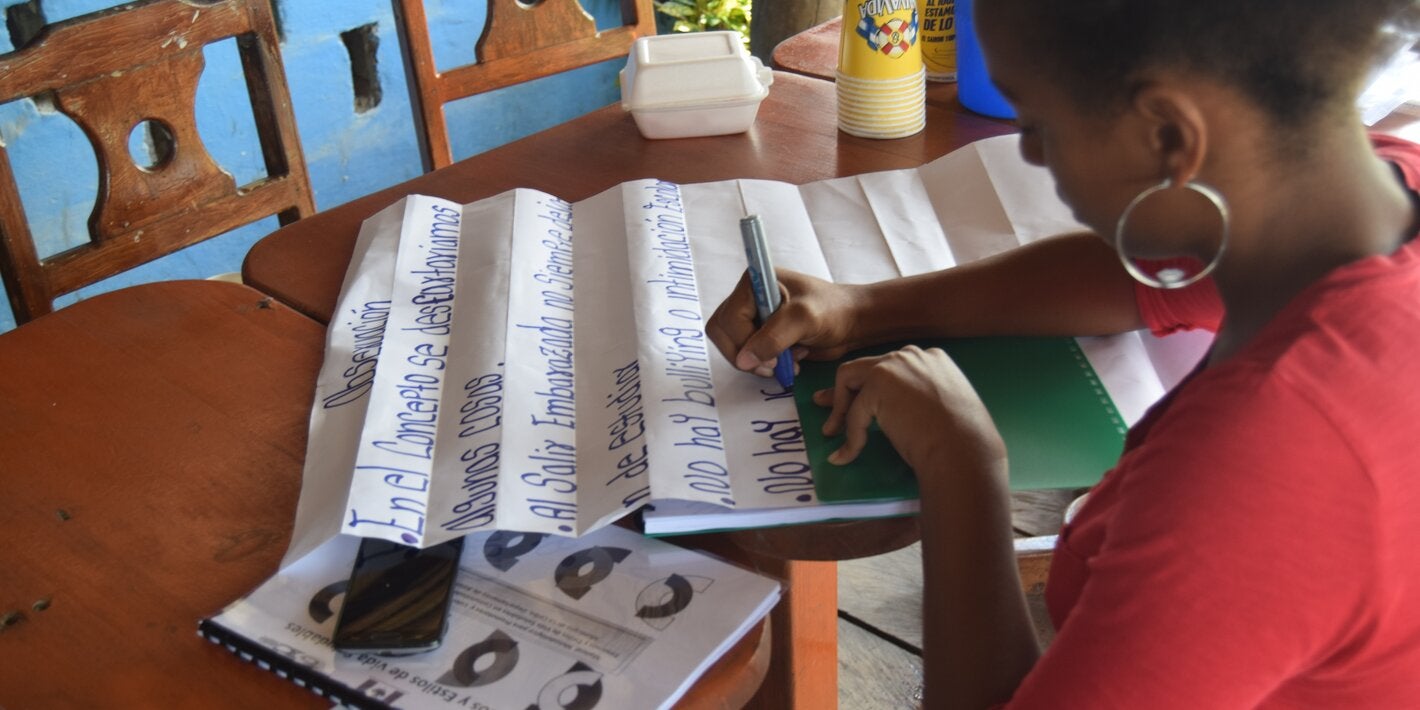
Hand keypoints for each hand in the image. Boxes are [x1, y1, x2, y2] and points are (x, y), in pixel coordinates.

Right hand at [706, 269, 864, 377]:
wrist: (853, 322)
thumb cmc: (833, 310)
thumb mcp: (804, 320)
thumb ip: (773, 338)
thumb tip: (744, 360)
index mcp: (754, 282)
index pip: (729, 319)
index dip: (744, 342)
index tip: (770, 359)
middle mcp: (749, 298)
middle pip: (723, 333)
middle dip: (746, 355)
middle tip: (773, 366)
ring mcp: (755, 317)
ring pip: (733, 347)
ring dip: (758, 362)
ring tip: (787, 361)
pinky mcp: (762, 335)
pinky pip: (748, 355)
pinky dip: (765, 364)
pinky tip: (790, 359)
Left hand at [814, 345, 1005, 484]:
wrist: (963, 450)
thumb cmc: (959, 442)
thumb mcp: (941, 409)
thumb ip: (917, 400)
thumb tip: (887, 411)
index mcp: (932, 359)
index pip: (890, 368)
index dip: (869, 386)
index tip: (857, 401)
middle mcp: (911, 355)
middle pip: (865, 368)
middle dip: (842, 389)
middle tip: (824, 403)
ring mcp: (894, 366)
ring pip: (848, 379)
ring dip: (839, 408)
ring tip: (832, 432)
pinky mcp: (879, 384)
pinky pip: (853, 413)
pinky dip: (850, 436)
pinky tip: (847, 454)